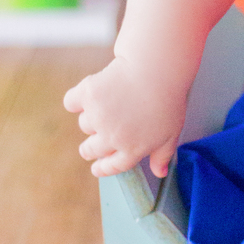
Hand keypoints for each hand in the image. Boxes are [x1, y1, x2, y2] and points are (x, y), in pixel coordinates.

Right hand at [63, 56, 187, 177]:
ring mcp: (98, 118)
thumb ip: (163, 155)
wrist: (156, 70)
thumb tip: (160, 173)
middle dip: (89, 149)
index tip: (95, 168)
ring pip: (84, 125)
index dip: (102, 168)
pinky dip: (75, 100)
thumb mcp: (171, 132)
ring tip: (109, 104)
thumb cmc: (168, 100)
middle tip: (91, 142)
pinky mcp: (88, 96)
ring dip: (92, 118)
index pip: (112, 166)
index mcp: (132, 149)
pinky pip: (71, 103)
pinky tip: (86, 95)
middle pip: (90, 150)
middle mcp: (112, 138)